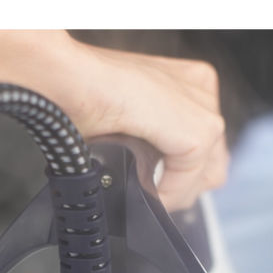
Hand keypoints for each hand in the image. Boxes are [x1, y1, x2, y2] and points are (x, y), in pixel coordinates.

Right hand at [45, 41, 227, 210]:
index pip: (203, 145)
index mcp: (183, 81)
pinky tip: (143, 189)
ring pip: (207, 176)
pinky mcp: (201, 129)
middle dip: (181, 186)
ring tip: (143, 191)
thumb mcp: (121, 121)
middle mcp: (199, 88)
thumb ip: (143, 141)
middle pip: (212, 162)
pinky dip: (167, 194)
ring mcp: (204, 106)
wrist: (61, 77)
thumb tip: (147, 179)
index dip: (178, 178)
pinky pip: (192, 180)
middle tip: (148, 192)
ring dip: (173, 192)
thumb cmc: (74, 94)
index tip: (150, 189)